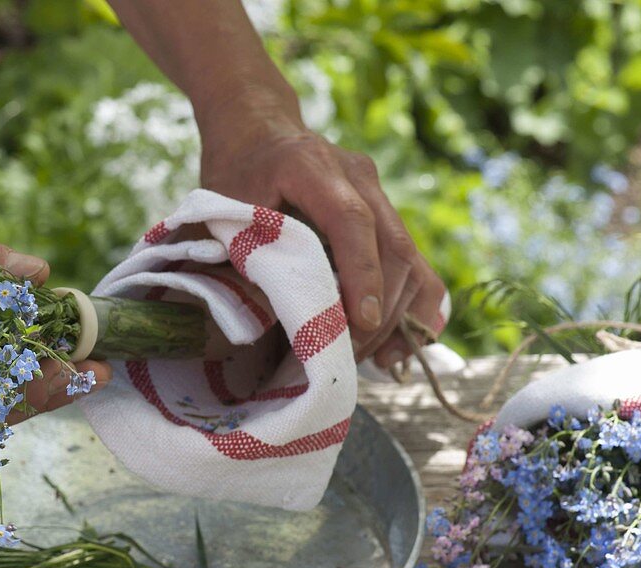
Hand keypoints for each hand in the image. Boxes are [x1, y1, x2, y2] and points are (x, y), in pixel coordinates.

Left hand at [195, 93, 445, 367]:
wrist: (257, 132)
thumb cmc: (234, 176)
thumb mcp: (225, 211)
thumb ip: (250, 254)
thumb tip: (273, 321)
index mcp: (311, 165)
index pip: (350, 220)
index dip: (361, 273)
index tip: (360, 321)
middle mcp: (358, 175)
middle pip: (391, 245)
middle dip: (378, 311)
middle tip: (349, 356)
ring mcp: (378, 192)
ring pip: (410, 257)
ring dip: (399, 314)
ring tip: (379, 361)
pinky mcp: (386, 214)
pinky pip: (413, 261)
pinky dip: (415, 303)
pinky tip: (405, 344)